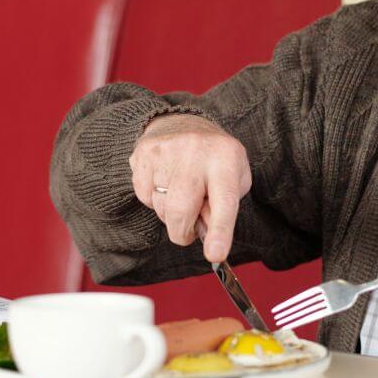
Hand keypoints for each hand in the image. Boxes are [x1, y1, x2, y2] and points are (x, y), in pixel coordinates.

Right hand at [128, 114, 251, 262]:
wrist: (183, 122)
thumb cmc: (215, 160)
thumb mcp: (234, 179)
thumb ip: (225, 209)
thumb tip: (206, 235)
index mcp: (226, 159)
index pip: (224, 201)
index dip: (220, 230)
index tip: (215, 255)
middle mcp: (195, 152)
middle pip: (181, 210)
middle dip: (183, 233)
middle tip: (189, 232)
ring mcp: (166, 151)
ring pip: (161, 207)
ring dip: (170, 214)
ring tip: (181, 194)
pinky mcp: (143, 153)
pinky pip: (144, 197)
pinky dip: (154, 200)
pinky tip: (164, 183)